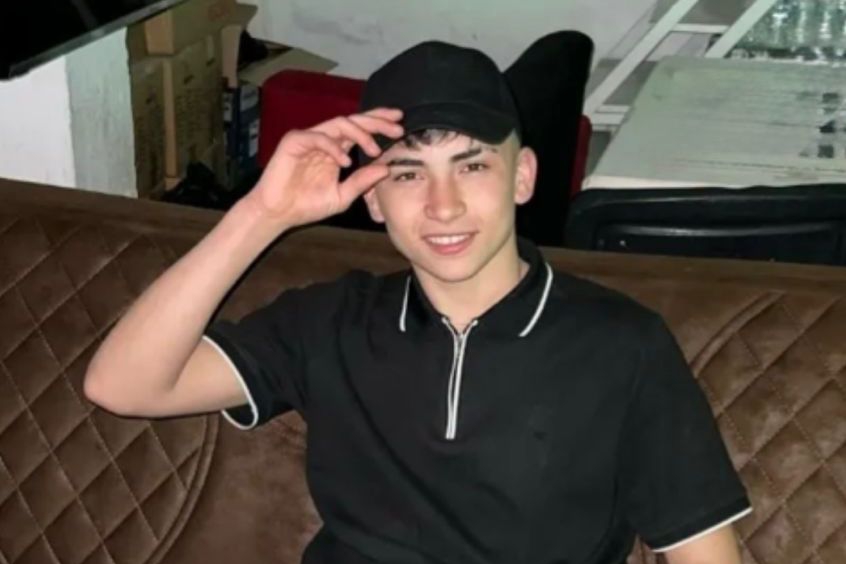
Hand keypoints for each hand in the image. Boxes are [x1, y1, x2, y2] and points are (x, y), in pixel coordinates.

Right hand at [246, 107, 403, 228]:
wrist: (278, 214)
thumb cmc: (306, 205)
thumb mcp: (343, 196)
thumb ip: (362, 182)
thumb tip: (386, 169)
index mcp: (336, 149)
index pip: (361, 130)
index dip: (380, 124)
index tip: (400, 127)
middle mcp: (325, 139)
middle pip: (354, 120)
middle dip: (377, 122)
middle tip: (397, 128)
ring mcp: (310, 138)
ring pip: (340, 123)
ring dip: (361, 134)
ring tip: (374, 149)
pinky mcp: (294, 141)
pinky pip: (319, 137)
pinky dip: (334, 147)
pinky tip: (345, 161)